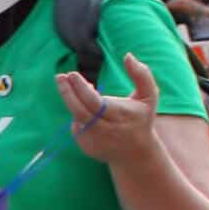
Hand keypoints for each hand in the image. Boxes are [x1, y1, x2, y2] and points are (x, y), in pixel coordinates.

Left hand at [56, 52, 166, 167]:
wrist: (135, 154)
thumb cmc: (141, 119)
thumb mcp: (149, 96)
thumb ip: (142, 75)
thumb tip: (127, 55)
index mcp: (120, 115)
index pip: (95, 102)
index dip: (81, 89)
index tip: (72, 74)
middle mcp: (105, 129)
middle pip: (80, 111)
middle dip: (67, 92)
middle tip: (60, 76)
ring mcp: (93, 139)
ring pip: (76, 116)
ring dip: (73, 99)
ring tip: (74, 85)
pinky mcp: (85, 145)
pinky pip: (76, 124)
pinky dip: (79, 112)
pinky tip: (88, 108)